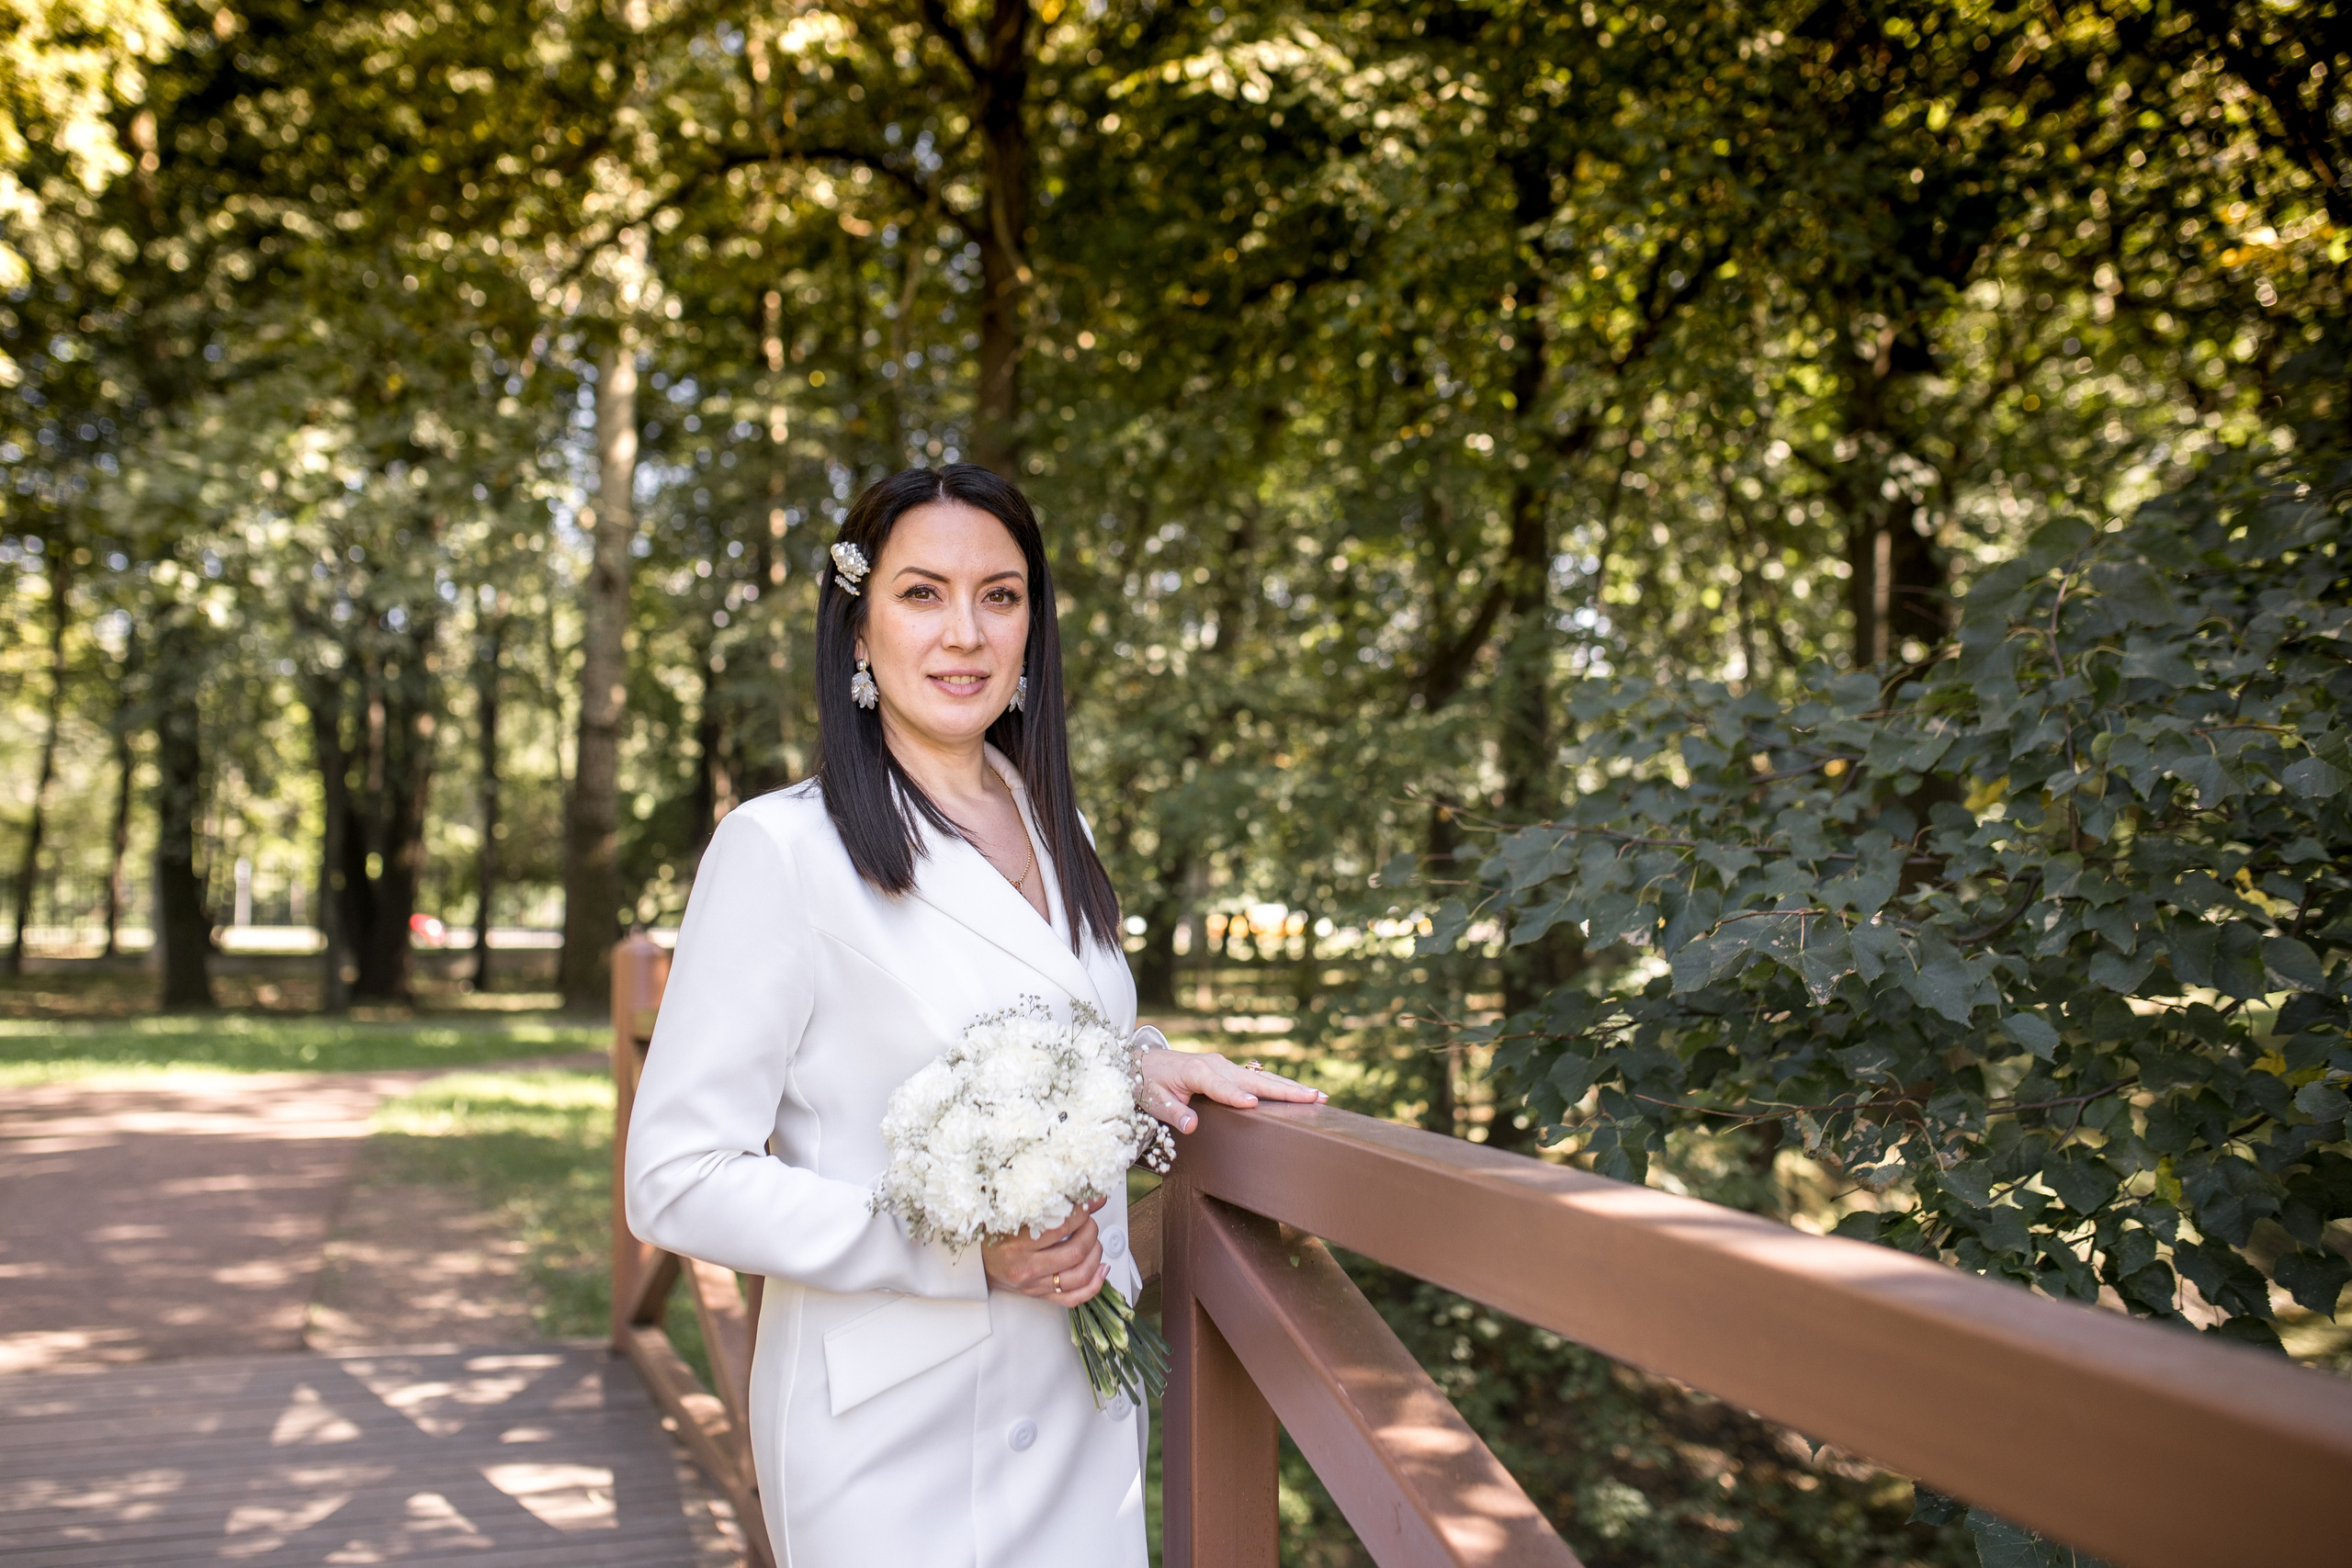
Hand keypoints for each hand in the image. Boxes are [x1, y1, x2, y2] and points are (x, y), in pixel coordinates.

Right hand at [983, 1195, 1107, 1304]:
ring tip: (1093, 1240)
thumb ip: (1047, 1206)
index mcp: (1015, 1244)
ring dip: (1096, 1253)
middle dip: (1091, 1231)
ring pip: (1080, 1275)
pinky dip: (1094, 1284)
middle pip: (1075, 1251)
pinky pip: (1074, 1298)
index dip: (1082, 1212)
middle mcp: (1025, 1267)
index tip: (1086, 1202)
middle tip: (1089, 1220)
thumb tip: (1087, 1195)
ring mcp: (1034, 1285)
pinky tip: (1101, 1268)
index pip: (1060, 1227)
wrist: (975, 1264)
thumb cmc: (992, 1237)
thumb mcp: (1012, 1216)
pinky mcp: (1040, 1296)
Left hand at [1136, 1046, 1325, 1133]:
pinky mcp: (1228, 1070)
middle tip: (1313, 1098)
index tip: (1254, 1104)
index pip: (1221, 1088)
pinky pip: (1256, 1078)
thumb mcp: (1153, 1099)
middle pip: (1254, 1080)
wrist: (1141, 1062)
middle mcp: (1216, 1065)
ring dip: (1290, 1087)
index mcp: (1197, 1072)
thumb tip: (1191, 1126)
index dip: (1236, 1097)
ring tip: (1318, 1096)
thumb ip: (1173, 1112)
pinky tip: (1298, 1094)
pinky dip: (1278, 1085)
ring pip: (1261, 1077)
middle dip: (1284, 1090)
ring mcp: (1225, 1066)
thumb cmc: (1147, 1082)